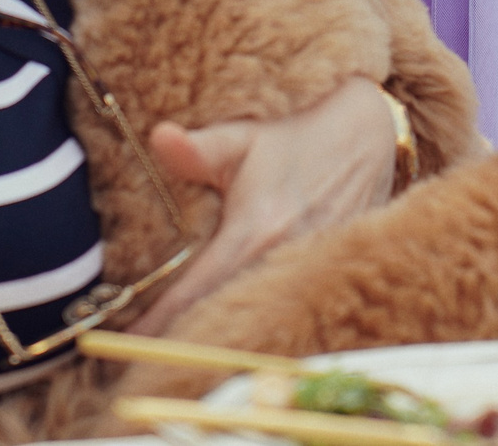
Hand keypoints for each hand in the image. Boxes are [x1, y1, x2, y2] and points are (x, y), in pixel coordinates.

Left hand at [125, 75, 395, 334]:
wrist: (368, 137)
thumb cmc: (296, 138)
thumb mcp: (242, 139)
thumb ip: (198, 149)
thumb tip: (158, 136)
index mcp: (255, 230)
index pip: (197, 290)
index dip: (160, 320)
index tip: (129, 342)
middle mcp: (283, 259)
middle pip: (224, 319)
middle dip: (185, 339)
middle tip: (144, 360)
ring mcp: (310, 273)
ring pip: (257, 322)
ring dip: (221, 338)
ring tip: (179, 357)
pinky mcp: (327, 278)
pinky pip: (285, 314)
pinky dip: (258, 329)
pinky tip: (233, 339)